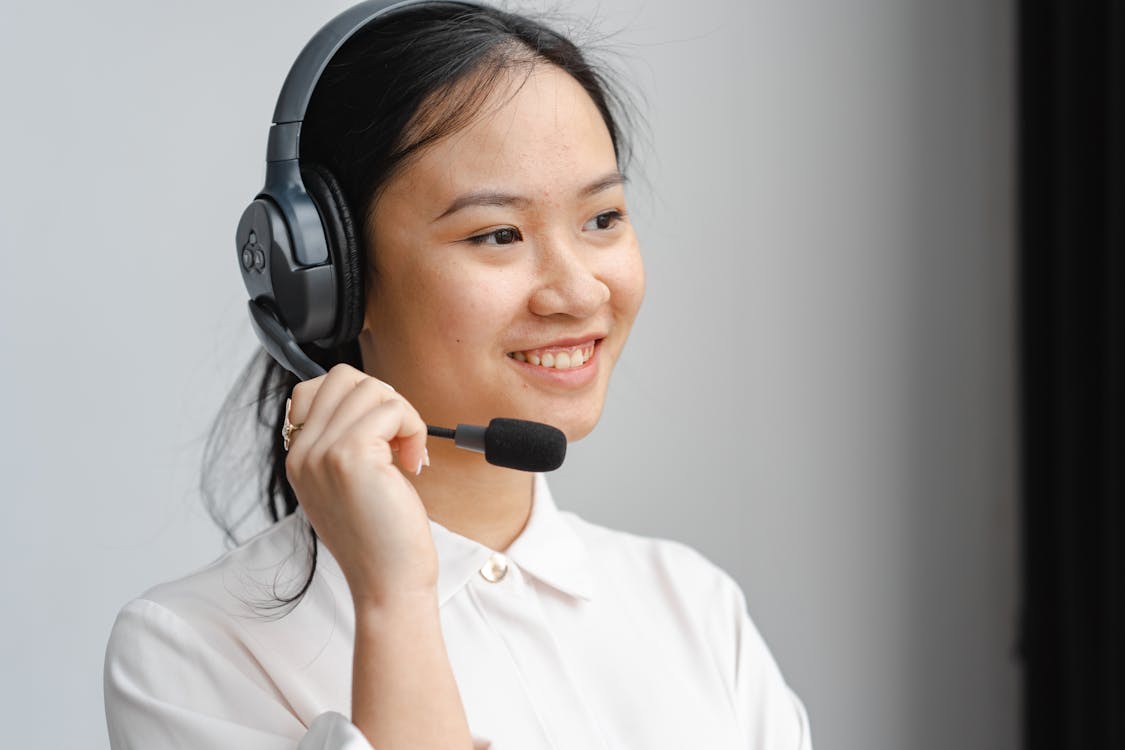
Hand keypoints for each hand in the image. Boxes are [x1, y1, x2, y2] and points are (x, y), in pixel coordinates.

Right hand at [284, 363, 435, 606]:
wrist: (387, 583)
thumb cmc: (380, 539)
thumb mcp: (348, 485)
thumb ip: (343, 444)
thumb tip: (371, 401)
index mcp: (298, 459)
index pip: (314, 389)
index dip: (358, 400)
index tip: (381, 436)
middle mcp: (303, 453)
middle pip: (343, 377)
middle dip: (383, 399)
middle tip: (400, 439)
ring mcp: (322, 453)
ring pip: (371, 388)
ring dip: (403, 415)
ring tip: (407, 455)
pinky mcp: (351, 456)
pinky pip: (392, 409)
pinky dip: (414, 428)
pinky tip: (412, 465)